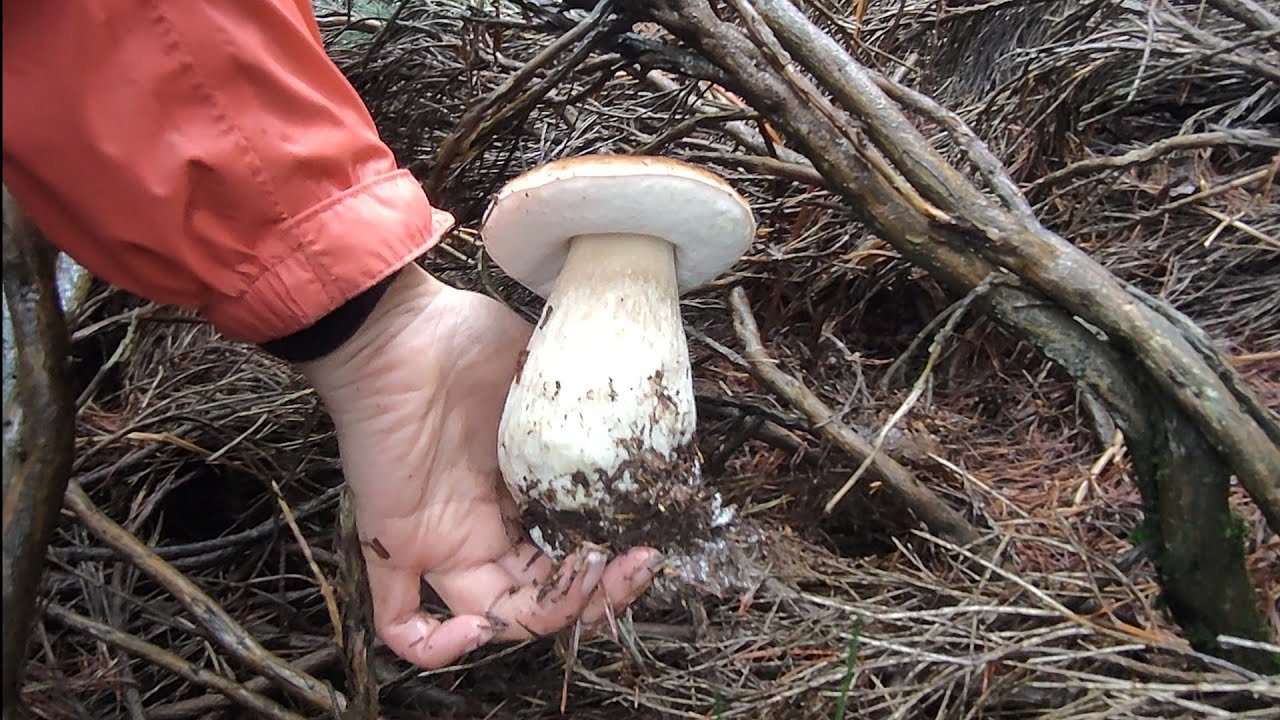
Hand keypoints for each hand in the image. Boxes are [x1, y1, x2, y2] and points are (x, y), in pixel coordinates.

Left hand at [298, 264, 658, 668]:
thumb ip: (588, 412)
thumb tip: (651, 433)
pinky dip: (433, 647)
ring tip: (589, 577)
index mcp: (523, 494)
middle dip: (600, 595)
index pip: (573, 556)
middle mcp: (487, 527)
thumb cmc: (466, 340)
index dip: (614, 565)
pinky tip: (476, 628)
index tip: (652, 542)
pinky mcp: (395, 542)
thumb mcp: (548, 378)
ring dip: (549, 616)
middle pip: (547, 595)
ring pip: (495, 616)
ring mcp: (441, 541)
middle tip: (637, 564)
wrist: (396, 327)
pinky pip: (399, 623)